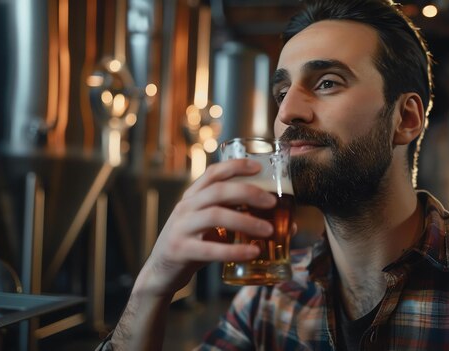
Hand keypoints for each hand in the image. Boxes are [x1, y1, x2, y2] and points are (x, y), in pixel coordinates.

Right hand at [133, 159, 277, 296]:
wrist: (160, 273)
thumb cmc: (194, 246)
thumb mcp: (213, 229)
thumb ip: (242, 223)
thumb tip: (288, 227)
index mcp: (193, 197)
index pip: (213, 173)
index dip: (236, 166)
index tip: (259, 167)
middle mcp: (185, 207)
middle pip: (218, 190)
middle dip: (248, 192)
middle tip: (272, 202)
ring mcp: (181, 228)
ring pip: (215, 215)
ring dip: (246, 221)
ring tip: (269, 230)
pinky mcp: (180, 250)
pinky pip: (210, 249)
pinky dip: (234, 250)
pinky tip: (253, 252)